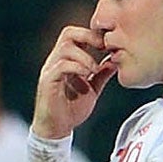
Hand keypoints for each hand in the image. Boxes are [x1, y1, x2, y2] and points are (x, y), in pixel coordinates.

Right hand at [33, 24, 114, 140]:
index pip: (76, 35)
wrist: (57, 128)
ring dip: (85, 56)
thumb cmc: (72, 108)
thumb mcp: (92, 89)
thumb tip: (114, 62)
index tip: (109, 44)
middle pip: (68, 34)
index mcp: (67, 60)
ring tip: (95, 69)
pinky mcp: (48, 81)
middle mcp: (56, 60)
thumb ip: (101, 75)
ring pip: (66, 48)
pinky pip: (61, 66)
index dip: (93, 35)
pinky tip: (87, 76)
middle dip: (88, 37)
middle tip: (103, 47)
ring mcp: (51, 69)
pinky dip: (77, 67)